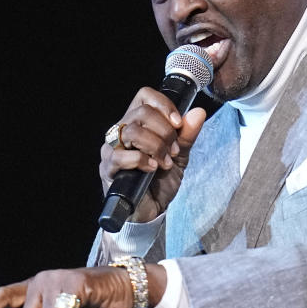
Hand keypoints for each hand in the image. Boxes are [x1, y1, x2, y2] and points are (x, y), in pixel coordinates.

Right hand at [100, 87, 206, 221]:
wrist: (152, 210)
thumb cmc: (161, 181)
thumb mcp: (179, 156)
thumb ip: (187, 135)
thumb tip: (198, 112)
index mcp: (138, 123)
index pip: (144, 96)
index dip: (163, 105)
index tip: (178, 123)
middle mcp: (122, 131)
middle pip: (141, 113)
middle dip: (164, 131)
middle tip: (174, 150)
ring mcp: (112, 149)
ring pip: (132, 131)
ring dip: (155, 146)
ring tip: (164, 162)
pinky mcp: (107, 168)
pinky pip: (120, 156)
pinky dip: (140, 160)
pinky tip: (151, 168)